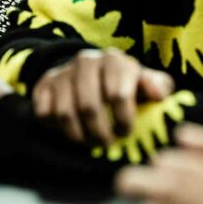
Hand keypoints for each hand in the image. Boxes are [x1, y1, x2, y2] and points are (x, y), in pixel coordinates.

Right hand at [32, 48, 173, 144]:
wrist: (91, 73)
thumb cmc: (126, 84)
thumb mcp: (146, 83)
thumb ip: (158, 86)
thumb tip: (158, 94)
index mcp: (114, 60)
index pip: (117, 94)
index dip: (123, 120)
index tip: (126, 132)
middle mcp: (86, 61)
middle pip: (89, 107)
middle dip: (100, 133)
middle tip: (107, 143)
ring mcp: (62, 72)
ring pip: (65, 112)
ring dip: (79, 135)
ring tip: (90, 142)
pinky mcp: (43, 84)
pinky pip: (45, 113)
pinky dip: (56, 128)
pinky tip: (71, 129)